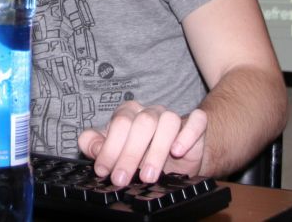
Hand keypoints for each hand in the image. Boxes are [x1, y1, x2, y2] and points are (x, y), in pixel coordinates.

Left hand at [77, 101, 207, 186]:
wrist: (176, 160)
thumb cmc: (139, 155)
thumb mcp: (114, 153)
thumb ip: (96, 146)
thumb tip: (94, 148)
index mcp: (129, 113)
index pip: (119, 123)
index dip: (110, 148)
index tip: (104, 171)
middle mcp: (151, 112)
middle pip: (142, 123)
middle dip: (130, 154)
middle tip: (121, 180)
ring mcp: (174, 117)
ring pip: (168, 122)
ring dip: (157, 150)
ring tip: (147, 176)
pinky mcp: (196, 126)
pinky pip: (197, 121)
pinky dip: (188, 134)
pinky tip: (178, 150)